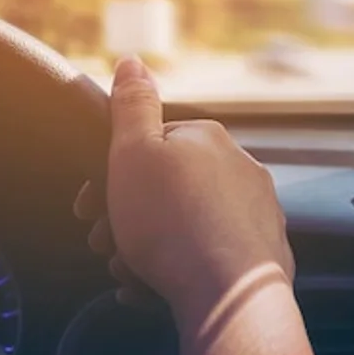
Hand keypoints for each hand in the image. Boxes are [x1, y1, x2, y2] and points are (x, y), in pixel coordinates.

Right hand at [74, 56, 312, 354]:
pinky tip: (150, 287)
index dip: (112, 174)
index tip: (89, 205)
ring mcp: (257, 213)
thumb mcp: (133, 151)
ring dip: (146, 247)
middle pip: (166, 188)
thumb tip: (132, 60)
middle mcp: (240, 168)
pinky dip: (178, 270)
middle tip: (102, 242)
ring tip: (125, 270)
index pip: (150, 145)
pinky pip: (209, 257)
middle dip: (127, 216)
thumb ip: (132, 104)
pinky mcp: (264, 256)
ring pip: (185, 226)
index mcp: (207, 138)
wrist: (227, 294)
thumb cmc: (171, 222)